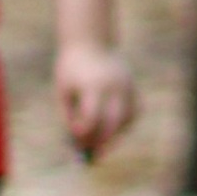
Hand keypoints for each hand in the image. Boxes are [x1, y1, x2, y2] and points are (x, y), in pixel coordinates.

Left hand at [55, 41, 136, 160]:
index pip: (93, 116)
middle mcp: (114, 85)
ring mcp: (127, 85)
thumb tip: (76, 142)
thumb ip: (68, 115)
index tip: (77, 142)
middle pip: (114, 121)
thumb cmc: (71, 68)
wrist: (89, 40)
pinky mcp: (132, 85)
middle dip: (104, 141)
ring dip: (116, 134)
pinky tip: (112, 130)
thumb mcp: (63, 89)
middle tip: (94, 156)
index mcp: (93, 84)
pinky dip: (124, 123)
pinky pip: (134, 111)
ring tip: (101, 143)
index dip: (86, 133)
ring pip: (127, 118)